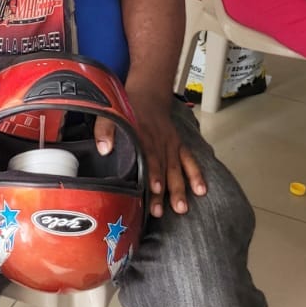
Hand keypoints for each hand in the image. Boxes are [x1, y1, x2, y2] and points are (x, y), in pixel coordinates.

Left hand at [106, 89, 204, 218]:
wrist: (148, 95)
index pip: (149, 155)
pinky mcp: (179, 145)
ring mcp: (171, 144)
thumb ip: (105, 129)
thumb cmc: (127, 109)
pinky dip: (196, 174)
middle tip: (160, 210)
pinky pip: (189, 160)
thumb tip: (105, 149)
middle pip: (163, 167)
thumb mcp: (111, 112)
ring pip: (176, 168)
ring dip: (178, 188)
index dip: (153, 172)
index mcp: (142, 134)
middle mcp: (159, 140)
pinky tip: (201, 190)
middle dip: (164, 190)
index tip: (155, 188)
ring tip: (180, 208)